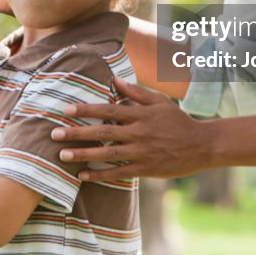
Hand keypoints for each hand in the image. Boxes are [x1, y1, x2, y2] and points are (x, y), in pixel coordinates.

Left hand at [50, 77, 210, 180]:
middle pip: (102, 132)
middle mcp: (138, 132)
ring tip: (62, 155)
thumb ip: (135, 92)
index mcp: (140, 114)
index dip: (86, 109)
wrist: (201, 145)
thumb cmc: (178, 121)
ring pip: (107, 153)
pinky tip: (82, 175)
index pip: (108, 110)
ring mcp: (141, 152)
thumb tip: (114, 79)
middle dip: (77, 132)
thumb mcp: (159, 102)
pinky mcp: (145, 169)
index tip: (66, 109)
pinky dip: (99, 174)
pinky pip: (118, 172)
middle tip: (54, 133)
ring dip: (83, 154)